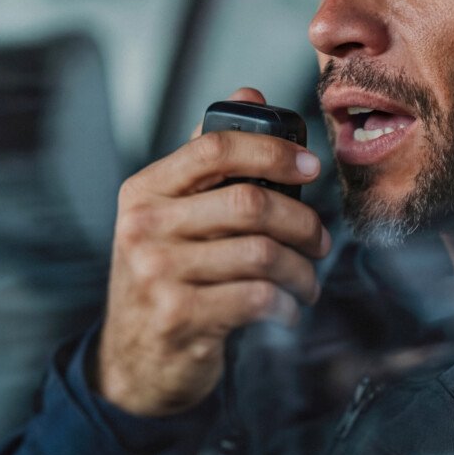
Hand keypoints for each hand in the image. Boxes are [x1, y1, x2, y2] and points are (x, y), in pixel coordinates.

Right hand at [94, 87, 328, 416]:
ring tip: (307, 280)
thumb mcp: (172, 215)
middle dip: (301, 221)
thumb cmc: (165, 277)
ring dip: (301, 270)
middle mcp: (144, 227)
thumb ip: (208, 160)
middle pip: (249, 203)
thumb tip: (249, 93)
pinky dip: (286, 305)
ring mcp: (157, 273)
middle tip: (320, 239)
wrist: (133, 361)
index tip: (310, 166)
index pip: (214, 148)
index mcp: (145, 191)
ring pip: (261, 254)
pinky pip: (257, 298)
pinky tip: (287, 309)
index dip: (272, 151)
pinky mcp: (179, 317)